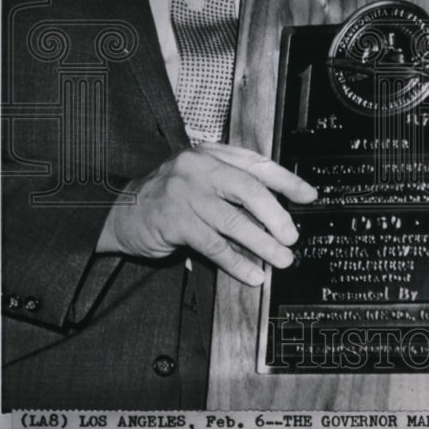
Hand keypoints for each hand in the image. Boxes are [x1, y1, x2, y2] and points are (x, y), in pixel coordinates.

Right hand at [96, 142, 315, 285]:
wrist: (119, 211)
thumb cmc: (167, 197)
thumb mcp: (199, 179)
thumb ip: (231, 186)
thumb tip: (276, 209)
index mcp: (210, 154)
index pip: (256, 163)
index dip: (286, 180)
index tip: (308, 195)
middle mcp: (198, 168)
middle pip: (248, 189)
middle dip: (276, 214)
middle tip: (293, 235)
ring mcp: (185, 193)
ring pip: (234, 220)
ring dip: (262, 244)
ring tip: (282, 259)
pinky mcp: (174, 221)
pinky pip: (214, 245)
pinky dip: (236, 262)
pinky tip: (252, 274)